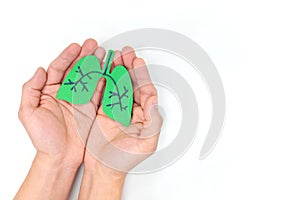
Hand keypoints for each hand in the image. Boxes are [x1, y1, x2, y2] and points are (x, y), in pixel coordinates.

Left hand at [15, 39, 98, 198]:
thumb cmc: (44, 139)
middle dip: (84, 56)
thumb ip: (31, 90)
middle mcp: (65, 94)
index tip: (76, 47)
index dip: (67, 56)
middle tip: (92, 45)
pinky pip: (98, 92)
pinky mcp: (90, 108)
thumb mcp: (28, 113)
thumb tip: (39, 70)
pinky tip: (107, 71)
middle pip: (75, 69)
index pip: (58, 69)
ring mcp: (79, 100)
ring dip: (95, 65)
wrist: (60, 157)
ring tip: (102, 53)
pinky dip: (104, 81)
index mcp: (49, 92)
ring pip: (88, 77)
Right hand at [79, 47, 162, 198]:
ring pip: (118, 85)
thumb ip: (153, 121)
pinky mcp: (102, 111)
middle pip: (132, 84)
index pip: (145, 91)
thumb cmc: (125, 159)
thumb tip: (155, 101)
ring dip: (116, 70)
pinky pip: (103, 93)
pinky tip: (102, 70)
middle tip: (126, 52)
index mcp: (144, 116)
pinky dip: (103, 81)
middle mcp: (132, 111)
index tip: (138, 62)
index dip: (142, 75)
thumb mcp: (146, 143)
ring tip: (114, 56)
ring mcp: (116, 110)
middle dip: (129, 67)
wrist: (103, 168)